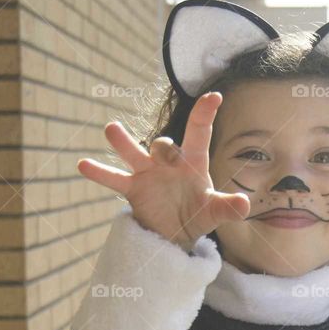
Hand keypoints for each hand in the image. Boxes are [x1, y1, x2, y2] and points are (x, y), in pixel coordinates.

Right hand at [77, 92, 250, 251]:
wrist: (175, 233)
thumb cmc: (198, 214)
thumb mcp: (214, 212)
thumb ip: (228, 207)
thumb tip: (245, 205)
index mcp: (193, 163)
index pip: (199, 134)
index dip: (205, 115)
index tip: (214, 96)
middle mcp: (168, 163)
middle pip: (164, 145)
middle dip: (163, 148)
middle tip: (162, 154)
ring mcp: (148, 173)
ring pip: (134, 152)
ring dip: (123, 141)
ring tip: (111, 129)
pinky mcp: (133, 188)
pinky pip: (114, 179)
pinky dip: (99, 172)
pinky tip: (83, 165)